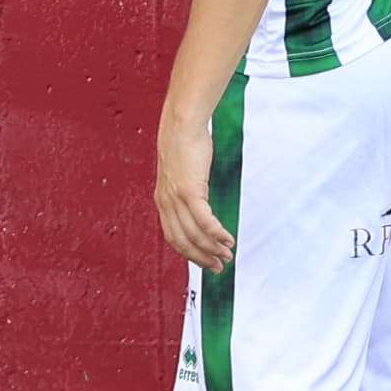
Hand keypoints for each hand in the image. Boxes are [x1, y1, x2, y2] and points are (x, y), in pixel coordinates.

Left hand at [155, 100, 232, 270]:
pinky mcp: (189, 191)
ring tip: (227, 255)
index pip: (173, 237)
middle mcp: (166, 203)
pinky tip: (227, 239)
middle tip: (218, 266)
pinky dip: (217, 234)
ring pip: (194, 235)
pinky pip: (204, 221)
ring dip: (212, 248)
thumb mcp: (182, 173)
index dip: (189, 253)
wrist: (181, 124)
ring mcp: (176, 198)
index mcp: (162, 201)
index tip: (205, 260)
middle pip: (183, 242)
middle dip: (201, 257)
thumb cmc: (184, 144)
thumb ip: (187, 191)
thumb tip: (201, 202)